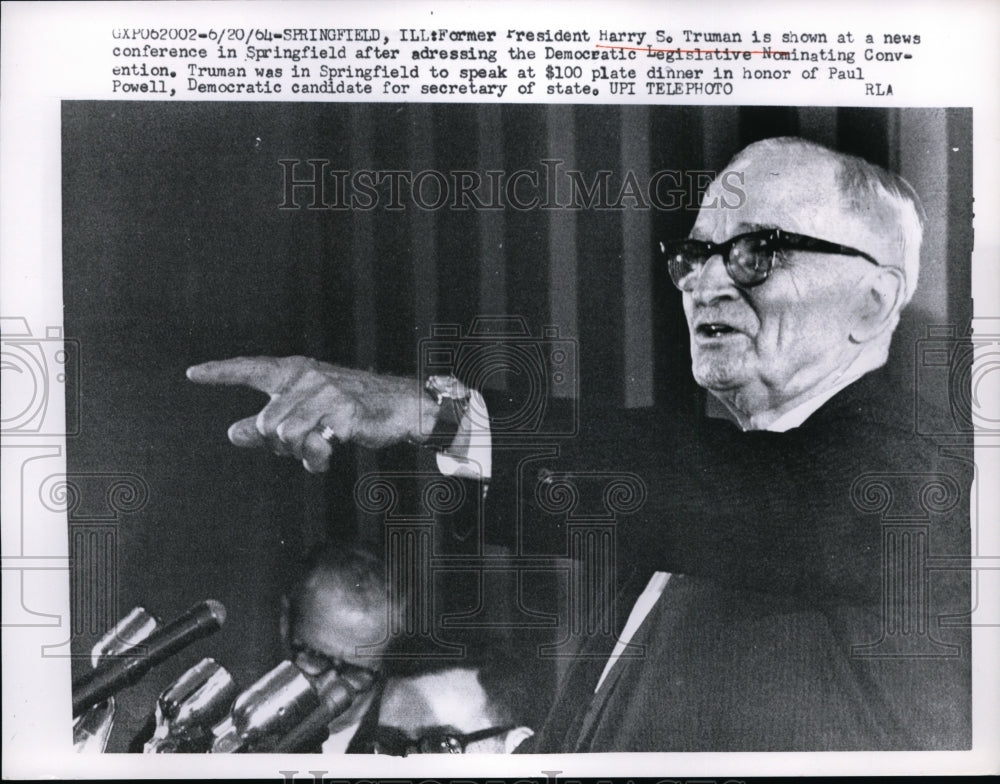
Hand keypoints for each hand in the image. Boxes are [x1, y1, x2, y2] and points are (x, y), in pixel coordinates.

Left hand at [186, 356, 434, 472]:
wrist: (398, 406)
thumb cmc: (349, 408)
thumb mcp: (306, 413)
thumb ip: (269, 423)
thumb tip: (234, 433)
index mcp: (295, 372)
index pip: (251, 369)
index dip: (221, 372)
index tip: (192, 373)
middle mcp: (307, 377)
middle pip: (268, 423)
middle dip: (279, 445)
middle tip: (303, 446)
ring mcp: (326, 393)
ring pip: (286, 436)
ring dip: (300, 453)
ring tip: (318, 450)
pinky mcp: (343, 413)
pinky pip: (313, 446)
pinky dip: (316, 458)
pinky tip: (326, 456)